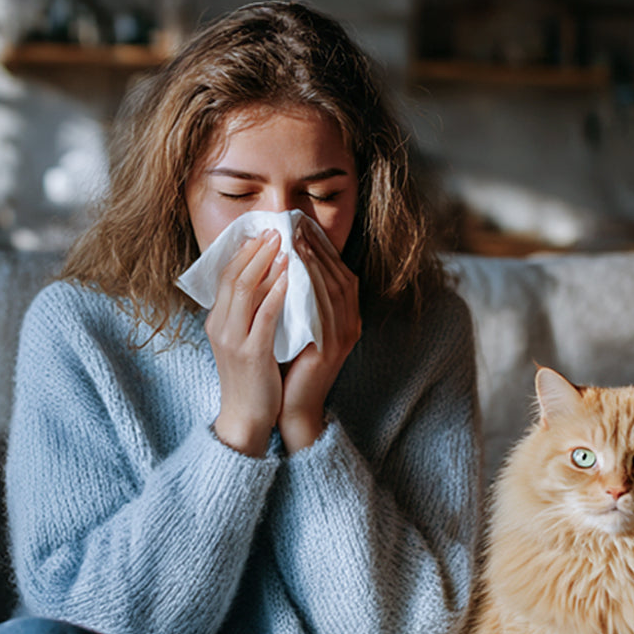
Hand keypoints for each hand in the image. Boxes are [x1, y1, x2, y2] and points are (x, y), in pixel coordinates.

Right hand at [205, 229, 287, 455]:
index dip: (244, 252)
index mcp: (217, 321)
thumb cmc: (250, 378)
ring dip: (267, 264)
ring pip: (245, 291)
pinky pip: (264, 316)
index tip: (263, 234)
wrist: (245, 417)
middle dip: (256, 251)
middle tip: (276, 231)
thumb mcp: (242, 340)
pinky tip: (291, 278)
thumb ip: (248, 313)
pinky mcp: (251, 354)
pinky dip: (277, 293)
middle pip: (233, 277)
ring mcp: (234, 340)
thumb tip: (267, 280)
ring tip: (285, 246)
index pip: (226, 276)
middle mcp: (220, 326)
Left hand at [279, 218, 360, 450]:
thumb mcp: (297, 326)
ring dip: (315, 263)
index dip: (324, 249)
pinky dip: (311, 287)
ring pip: (334, 290)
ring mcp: (343, 337)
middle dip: (320, 249)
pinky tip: (295, 272)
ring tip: (296, 241)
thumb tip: (283, 264)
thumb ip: (299, 300)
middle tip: (298, 226)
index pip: (340, 274)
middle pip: (341, 276)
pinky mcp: (330, 349)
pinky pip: (323, 310)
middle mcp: (350, 325)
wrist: (291, 407)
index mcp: (345, 318)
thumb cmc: (289, 366)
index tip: (303, 227)